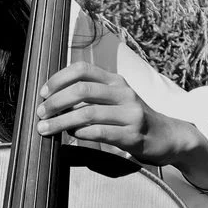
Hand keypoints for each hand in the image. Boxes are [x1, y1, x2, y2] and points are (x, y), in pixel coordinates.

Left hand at [34, 62, 207, 189]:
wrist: (168, 137)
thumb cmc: (133, 120)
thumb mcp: (116, 101)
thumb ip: (92, 97)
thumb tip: (54, 100)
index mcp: (116, 81)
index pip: (82, 69)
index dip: (58, 79)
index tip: (42, 93)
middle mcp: (123, 93)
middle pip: (81, 89)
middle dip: (55, 101)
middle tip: (39, 113)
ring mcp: (130, 113)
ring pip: (87, 112)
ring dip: (61, 121)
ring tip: (45, 128)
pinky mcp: (133, 134)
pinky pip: (100, 132)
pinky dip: (81, 134)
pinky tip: (72, 136)